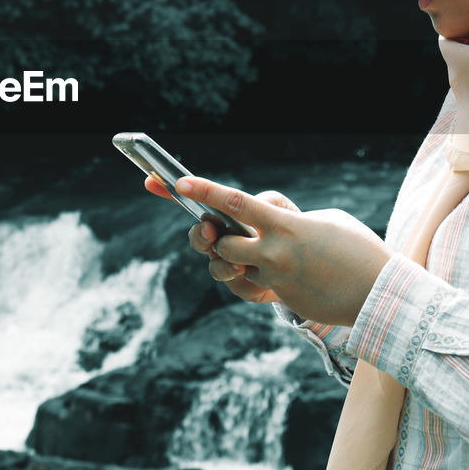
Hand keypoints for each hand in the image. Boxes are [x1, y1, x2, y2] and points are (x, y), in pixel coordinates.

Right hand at [143, 175, 288, 303]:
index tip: (152, 182)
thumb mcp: (283, 209)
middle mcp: (224, 240)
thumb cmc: (296, 231)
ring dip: (225, 263)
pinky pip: (239, 286)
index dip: (169, 190)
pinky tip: (259, 277)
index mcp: (228, 216)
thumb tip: (252, 206)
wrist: (315, 266)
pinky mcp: (247, 287)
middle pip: (198, 237)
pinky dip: (247, 281)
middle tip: (210, 231)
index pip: (197, 202)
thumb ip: (266, 203)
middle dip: (199, 235)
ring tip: (242, 264)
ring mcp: (232, 265)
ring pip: (215, 265)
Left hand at [171, 175, 393, 326]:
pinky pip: (254, 285)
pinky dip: (259, 275)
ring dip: (236, 259)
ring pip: (233, 268)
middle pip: (221, 244)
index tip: (180, 182)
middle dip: (214, 238)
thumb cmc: (357, 249)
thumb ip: (287, 217)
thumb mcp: (324, 219)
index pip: (236, 203)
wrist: (381, 294)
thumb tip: (265, 221)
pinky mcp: (282, 298)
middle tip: (219, 230)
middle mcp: (274, 253)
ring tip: (259, 252)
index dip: (205, 191)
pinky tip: (285, 271)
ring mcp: (276, 279)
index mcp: (286, 225)